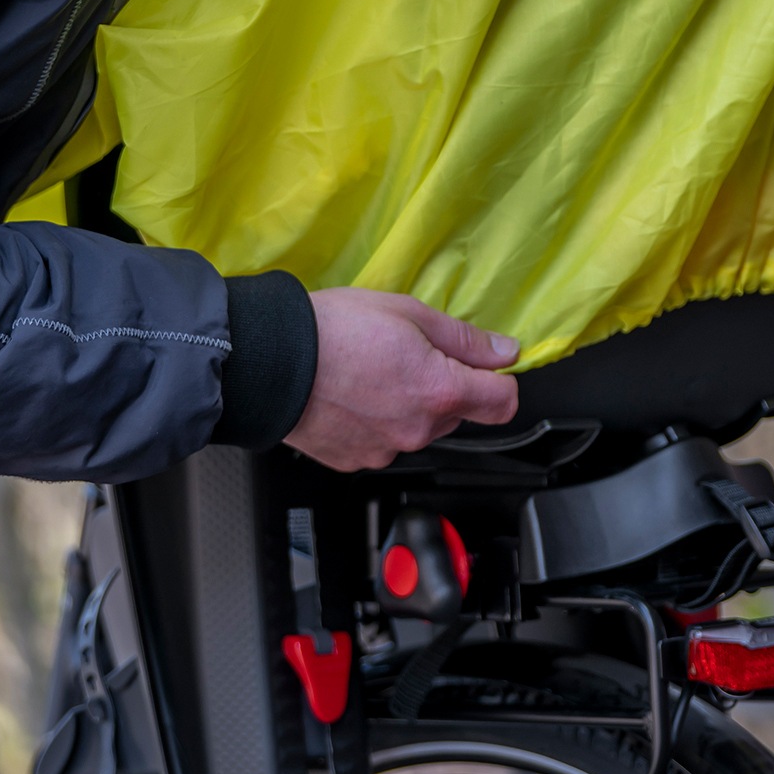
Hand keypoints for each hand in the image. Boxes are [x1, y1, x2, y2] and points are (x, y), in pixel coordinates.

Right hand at [283, 288, 521, 470]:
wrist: (268, 361)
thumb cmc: (332, 330)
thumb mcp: (408, 313)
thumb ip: (464, 338)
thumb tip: (504, 351)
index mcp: (440, 391)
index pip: (504, 402)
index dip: (500, 380)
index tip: (485, 366)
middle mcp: (418, 429)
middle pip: (457, 413)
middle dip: (443, 386)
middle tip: (405, 354)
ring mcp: (386, 450)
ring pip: (418, 428)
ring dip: (407, 405)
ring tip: (370, 373)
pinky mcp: (357, 461)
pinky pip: (383, 442)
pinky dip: (375, 422)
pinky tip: (351, 396)